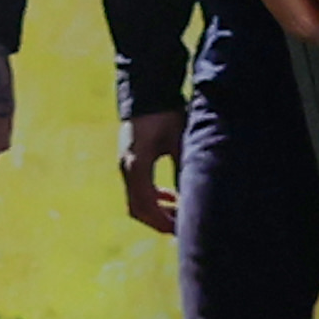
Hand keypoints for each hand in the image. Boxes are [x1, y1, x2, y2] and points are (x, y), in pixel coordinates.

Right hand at [117, 106, 182, 235]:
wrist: (147, 90)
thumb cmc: (165, 114)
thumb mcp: (179, 142)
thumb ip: (183, 170)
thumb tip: (192, 198)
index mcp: (137, 166)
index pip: (147, 206)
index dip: (164, 222)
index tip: (182, 228)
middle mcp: (127, 168)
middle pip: (138, 209)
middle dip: (159, 222)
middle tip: (182, 227)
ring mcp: (125, 165)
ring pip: (136, 201)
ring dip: (156, 211)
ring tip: (179, 213)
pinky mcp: (129, 160)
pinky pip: (137, 189)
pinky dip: (152, 199)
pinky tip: (171, 196)